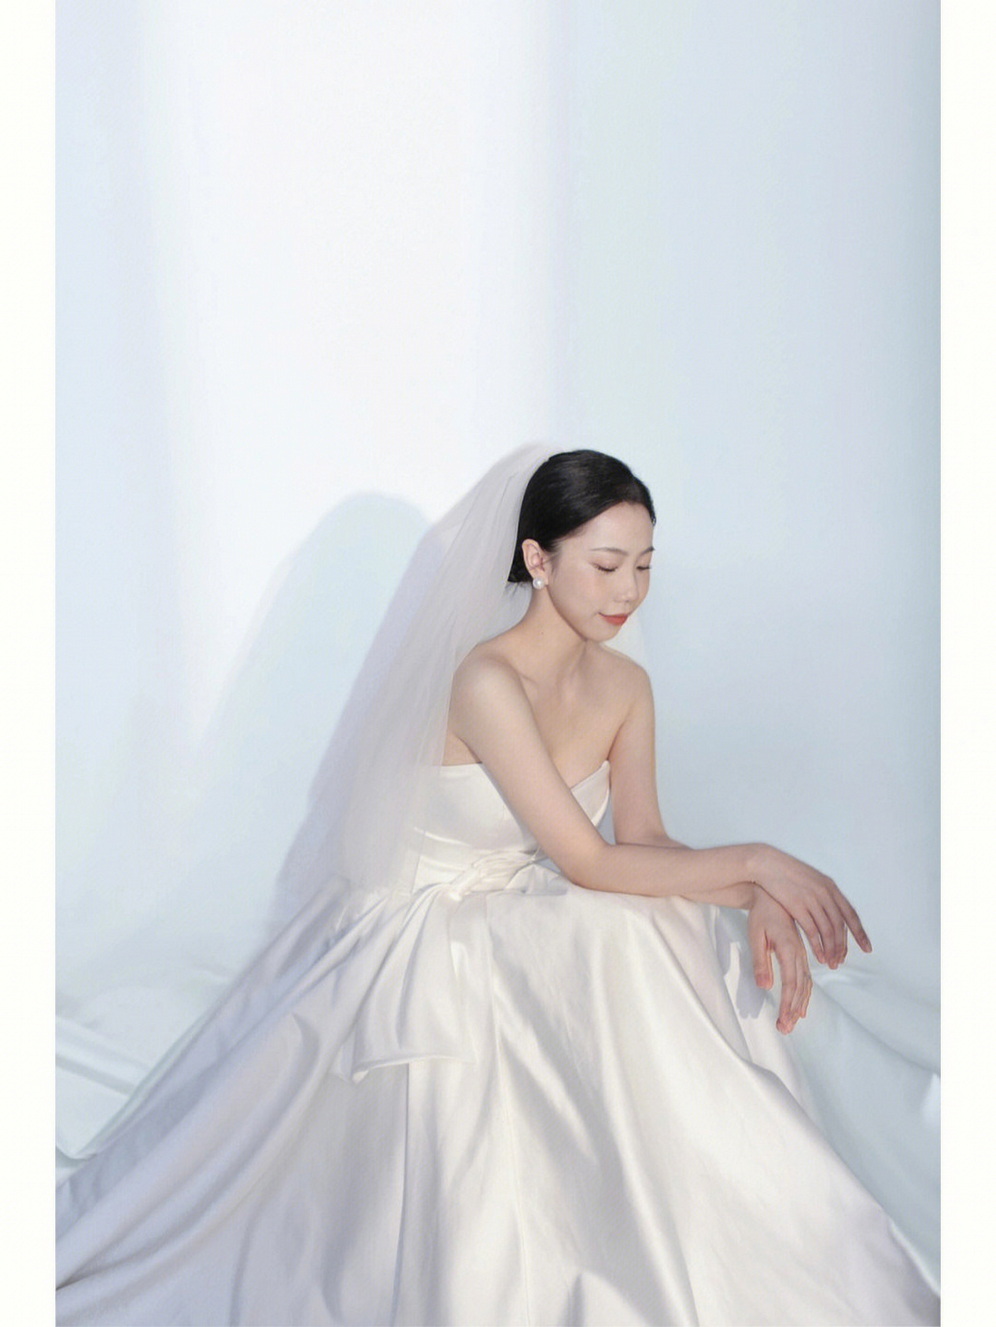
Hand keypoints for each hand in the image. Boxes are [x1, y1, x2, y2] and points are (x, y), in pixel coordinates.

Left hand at [747, 889, 812, 1033]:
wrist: (774, 895)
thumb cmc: (762, 914)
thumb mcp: (756, 935)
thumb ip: (760, 961)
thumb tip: (765, 986)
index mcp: (789, 948)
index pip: (791, 983)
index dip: (788, 1004)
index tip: (782, 1022)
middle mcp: (799, 953)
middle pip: (800, 988)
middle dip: (792, 1010)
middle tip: (784, 1028)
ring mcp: (802, 954)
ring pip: (805, 984)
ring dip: (799, 1004)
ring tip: (791, 1023)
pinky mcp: (800, 953)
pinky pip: (806, 977)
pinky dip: (804, 994)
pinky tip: (800, 1006)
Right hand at [750, 844, 870, 968]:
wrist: (768, 864)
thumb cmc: (787, 872)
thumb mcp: (812, 879)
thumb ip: (824, 893)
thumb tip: (832, 909)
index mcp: (830, 887)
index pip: (851, 914)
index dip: (860, 933)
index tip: (867, 948)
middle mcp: (825, 894)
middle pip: (840, 926)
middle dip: (843, 946)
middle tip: (842, 961)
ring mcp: (812, 900)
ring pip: (828, 931)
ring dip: (832, 950)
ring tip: (831, 962)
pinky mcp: (797, 906)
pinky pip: (812, 931)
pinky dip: (818, 946)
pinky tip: (819, 956)